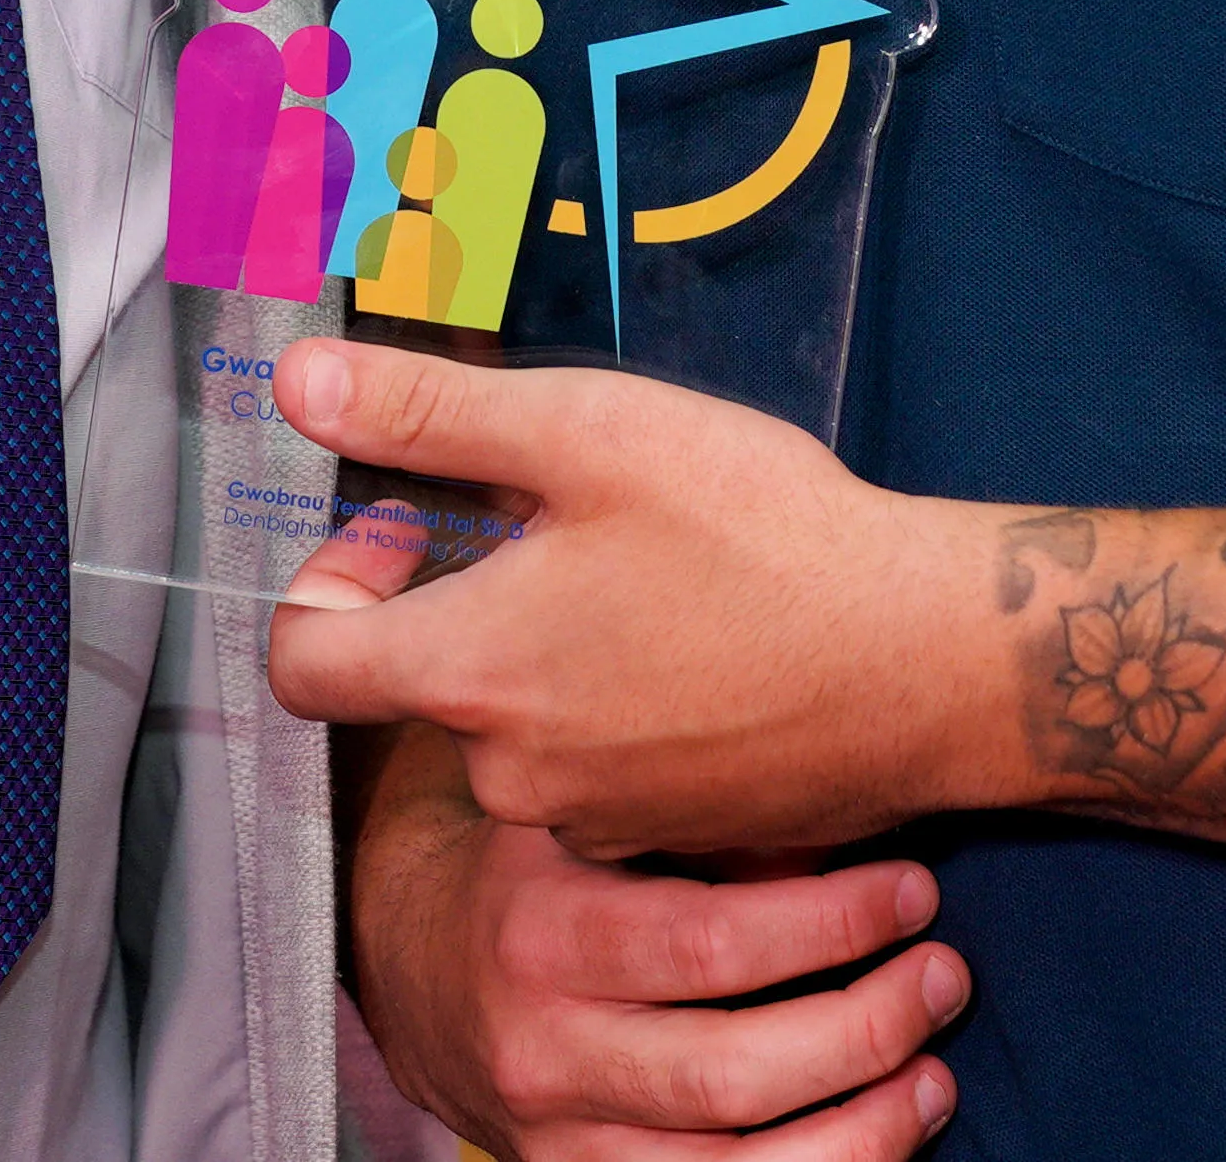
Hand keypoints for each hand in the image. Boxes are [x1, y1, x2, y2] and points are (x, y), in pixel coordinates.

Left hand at [263, 342, 1003, 860]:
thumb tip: (298, 385)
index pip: (303, 663)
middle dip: (468, 595)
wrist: (928, 663)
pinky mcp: (669, 839)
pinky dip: (622, 707)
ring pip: (520, 726)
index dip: (326, 584)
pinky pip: (600, 769)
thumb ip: (425, 412)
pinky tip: (699, 644)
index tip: (404, 526)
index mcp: (469, 672)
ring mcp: (593, 819)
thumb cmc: (763, 537)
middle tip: (561, 518)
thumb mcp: (584, 431)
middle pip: (424, 685)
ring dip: (551, 651)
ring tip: (649, 576)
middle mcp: (512, 771)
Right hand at [344, 719, 965, 1160]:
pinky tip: (881, 1143)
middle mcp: (542, 1051)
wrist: (416, 971)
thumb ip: (702, 823)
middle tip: (945, 977)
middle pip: (729, 1073)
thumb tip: (852, 818)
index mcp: (542, 933)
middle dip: (864, 1028)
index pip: (707, 942)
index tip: (913, 889)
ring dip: (862, 1133)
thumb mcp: (589, 820)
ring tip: (935, 1078)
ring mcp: (559, 1144)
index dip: (830, 923)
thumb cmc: (540, 872)